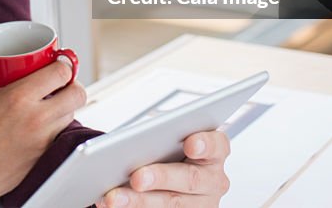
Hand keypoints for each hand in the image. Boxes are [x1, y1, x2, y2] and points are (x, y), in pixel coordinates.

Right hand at [0, 55, 85, 203]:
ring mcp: (44, 139)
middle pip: (77, 94)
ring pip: (72, 115)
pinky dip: (57, 126)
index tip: (58, 63)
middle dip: (73, 85)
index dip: (64, 65)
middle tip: (61, 83)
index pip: (61, 73)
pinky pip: (62, 134)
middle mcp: (37, 118)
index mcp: (19, 98)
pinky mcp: (44, 155)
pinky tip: (43, 123)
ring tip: (51, 102)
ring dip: (65, 106)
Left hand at [95, 130, 230, 207]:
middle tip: (137, 178)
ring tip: (114, 197)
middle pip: (190, 179)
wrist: (165, 176)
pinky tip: (114, 205)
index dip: (205, 144)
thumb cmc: (167, 150)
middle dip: (161, 177)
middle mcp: (212, 180)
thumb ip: (159, 131)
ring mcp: (201, 204)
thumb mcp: (166, 135)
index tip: (190, 144)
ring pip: (173, 204)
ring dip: (140, 202)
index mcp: (213, 152)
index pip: (217, 145)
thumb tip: (126, 130)